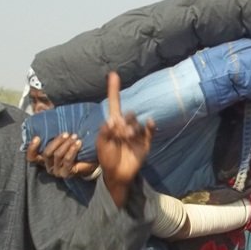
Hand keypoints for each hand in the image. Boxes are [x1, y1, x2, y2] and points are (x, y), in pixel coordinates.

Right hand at [25, 133, 98, 178]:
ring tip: (74, 136)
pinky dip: (72, 150)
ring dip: (66, 144)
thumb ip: (52, 131)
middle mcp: (48, 166)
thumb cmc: (74, 148)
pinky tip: (78, 143)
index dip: (32, 148)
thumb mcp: (63, 140)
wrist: (91, 162)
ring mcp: (57, 171)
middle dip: (56, 141)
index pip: (32, 157)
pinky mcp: (66, 174)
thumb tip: (42, 111)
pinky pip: (67, 160)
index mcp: (44, 159)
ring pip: (57, 155)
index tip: (37, 137)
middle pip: (47, 153)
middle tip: (66, 133)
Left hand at [96, 72, 154, 204]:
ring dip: (131, 129)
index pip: (115, 103)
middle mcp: (126, 126)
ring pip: (137, 123)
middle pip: (127, 115)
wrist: (118, 175)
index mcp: (113, 125)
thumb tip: (113, 120)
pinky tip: (150, 123)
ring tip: (127, 137)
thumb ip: (105, 132)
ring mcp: (137, 134)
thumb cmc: (106, 159)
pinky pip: (149, 131)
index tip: (113, 74)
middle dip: (123, 122)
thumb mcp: (101, 145)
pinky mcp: (145, 143)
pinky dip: (150, 126)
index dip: (113, 90)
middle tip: (119, 133)